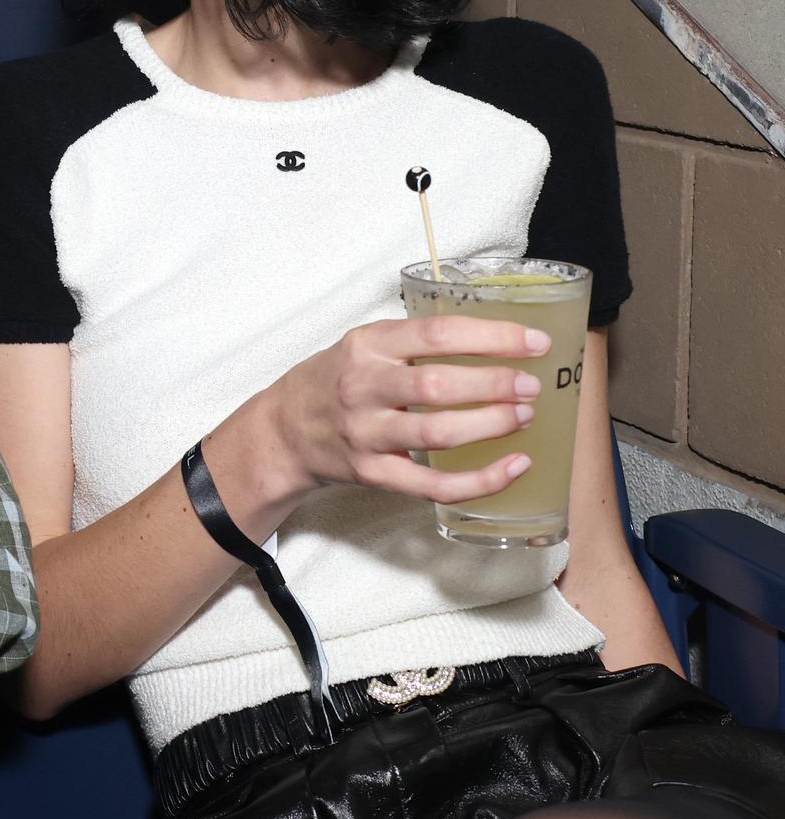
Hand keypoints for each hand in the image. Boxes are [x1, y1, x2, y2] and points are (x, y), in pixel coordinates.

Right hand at [261, 314, 548, 508]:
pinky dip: (481, 480)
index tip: (535, 342)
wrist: (282, 432)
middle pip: (436, 386)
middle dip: (494, 384)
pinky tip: (512, 467)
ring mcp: (366, 434)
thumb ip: (416, 342)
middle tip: (531, 386)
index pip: (436, 334)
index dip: (493, 337)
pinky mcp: (373, 473)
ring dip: (490, 425)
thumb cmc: (334, 382)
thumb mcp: (363, 345)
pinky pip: (434, 485)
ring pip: (437, 434)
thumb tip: (498, 340)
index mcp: (366, 345)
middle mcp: (363, 387)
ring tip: (523, 417)